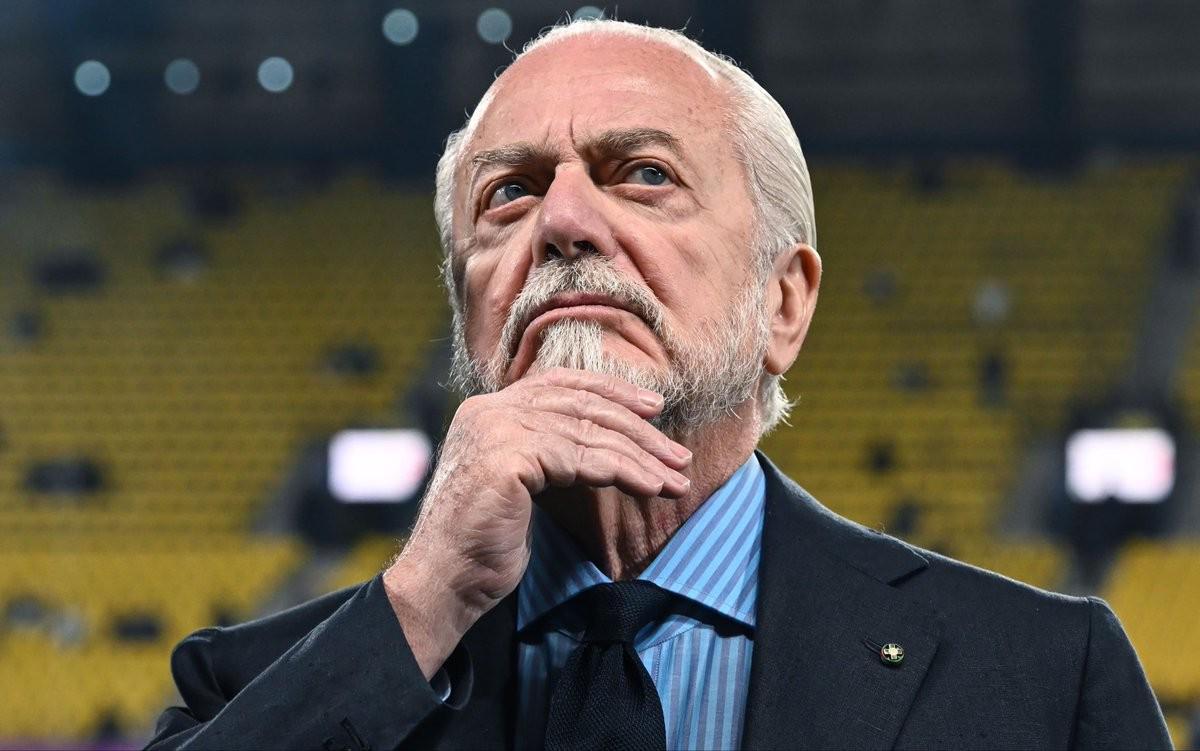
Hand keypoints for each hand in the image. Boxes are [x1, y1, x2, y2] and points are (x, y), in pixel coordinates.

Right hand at [383, 367, 691, 677]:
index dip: (611, 391)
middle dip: (638, 428)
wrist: (443, 582)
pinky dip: (623, 472)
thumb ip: (547, 453)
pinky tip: (648, 487)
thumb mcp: (519, 485)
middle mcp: (489, 409)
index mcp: (487, 409)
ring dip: (640, 456)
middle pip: (581, 404)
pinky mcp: (508, 455)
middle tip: (678, 454)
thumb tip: (604, 444)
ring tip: (675, 479)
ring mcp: (496, 428)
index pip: (560, 384)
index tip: (653, 409)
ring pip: (588, 431)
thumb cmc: (482, 545)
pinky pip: (582, 457)